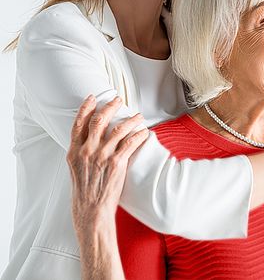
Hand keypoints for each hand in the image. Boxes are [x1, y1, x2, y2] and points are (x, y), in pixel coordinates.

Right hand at [67, 95, 147, 239]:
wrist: (90, 210)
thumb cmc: (85, 191)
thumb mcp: (76, 169)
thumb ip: (81, 153)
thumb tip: (89, 140)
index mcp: (74, 152)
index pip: (78, 124)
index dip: (85, 108)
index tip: (92, 98)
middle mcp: (87, 151)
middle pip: (99, 121)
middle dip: (109, 107)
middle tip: (117, 100)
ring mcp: (101, 157)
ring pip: (118, 130)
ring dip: (130, 120)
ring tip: (138, 115)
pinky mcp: (116, 163)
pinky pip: (130, 143)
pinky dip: (138, 135)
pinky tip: (144, 132)